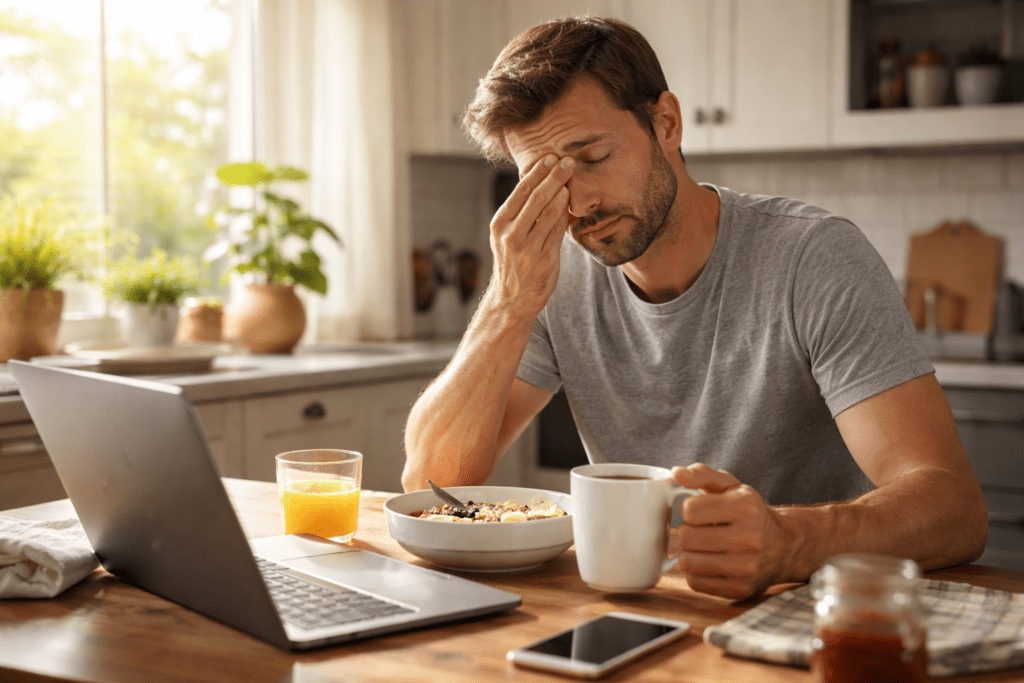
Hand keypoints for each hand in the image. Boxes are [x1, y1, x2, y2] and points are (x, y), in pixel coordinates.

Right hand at [487, 154, 573, 316]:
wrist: (513, 299)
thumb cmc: (514, 262)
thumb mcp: (508, 235)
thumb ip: (521, 212)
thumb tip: (537, 181)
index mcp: (500, 223)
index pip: (520, 191)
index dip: (537, 172)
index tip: (550, 157)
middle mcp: (511, 233)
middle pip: (535, 197)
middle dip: (553, 176)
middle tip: (567, 160)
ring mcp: (527, 246)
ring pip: (547, 211)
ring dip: (562, 190)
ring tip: (571, 175)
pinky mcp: (543, 258)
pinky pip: (557, 230)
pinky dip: (565, 213)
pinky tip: (572, 202)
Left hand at [671, 463, 788, 599]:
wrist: (784, 546)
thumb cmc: (749, 512)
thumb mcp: (730, 486)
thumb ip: (701, 474)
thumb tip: (676, 473)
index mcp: (746, 507)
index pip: (690, 510)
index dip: (688, 509)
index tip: (698, 511)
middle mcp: (750, 538)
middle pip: (685, 538)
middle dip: (686, 531)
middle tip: (699, 530)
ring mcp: (746, 567)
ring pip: (687, 562)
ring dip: (688, 553)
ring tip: (702, 547)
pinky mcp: (740, 589)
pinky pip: (695, 583)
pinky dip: (696, 572)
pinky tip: (709, 562)